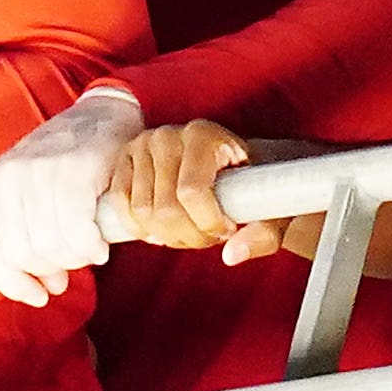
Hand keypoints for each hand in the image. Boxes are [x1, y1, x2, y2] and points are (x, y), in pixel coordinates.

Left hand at [0, 84, 139, 305]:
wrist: (105, 113)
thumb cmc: (69, 159)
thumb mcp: (29, 191)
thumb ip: (26, 234)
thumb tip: (46, 289)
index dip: (13, 285)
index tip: (38, 297)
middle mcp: (6, 177)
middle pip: (22, 254)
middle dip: (52, 270)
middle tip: (74, 268)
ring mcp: (39, 171)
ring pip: (50, 245)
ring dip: (75, 260)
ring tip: (90, 252)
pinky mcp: (74, 169)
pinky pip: (76, 229)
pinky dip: (91, 246)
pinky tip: (101, 245)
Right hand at [112, 120, 290, 265]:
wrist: (235, 162)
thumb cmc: (256, 182)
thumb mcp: (271, 204)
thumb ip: (264, 232)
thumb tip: (232, 255)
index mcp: (205, 135)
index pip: (192, 192)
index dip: (207, 223)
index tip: (227, 230)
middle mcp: (169, 135)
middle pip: (164, 208)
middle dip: (188, 236)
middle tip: (209, 238)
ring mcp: (142, 147)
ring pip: (141, 212)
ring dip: (166, 236)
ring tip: (191, 232)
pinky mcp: (124, 161)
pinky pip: (120, 206)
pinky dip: (139, 228)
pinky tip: (162, 230)